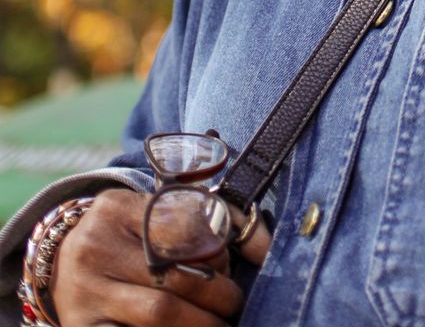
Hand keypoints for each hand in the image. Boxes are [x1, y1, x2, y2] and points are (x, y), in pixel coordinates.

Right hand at [51, 189, 247, 325]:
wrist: (59, 263)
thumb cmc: (125, 237)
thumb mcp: (152, 214)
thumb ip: (209, 218)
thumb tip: (266, 246)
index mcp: (116, 208)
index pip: (181, 228)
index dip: (216, 253)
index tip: (232, 268)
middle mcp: (94, 246)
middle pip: (173, 276)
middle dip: (215, 295)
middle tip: (234, 305)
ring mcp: (84, 291)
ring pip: (159, 313)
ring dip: (200, 323)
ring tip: (219, 324)